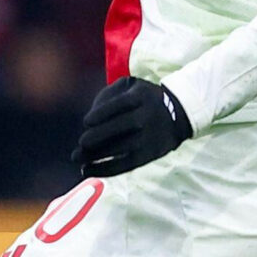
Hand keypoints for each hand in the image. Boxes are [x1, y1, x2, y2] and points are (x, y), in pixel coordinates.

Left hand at [73, 77, 192, 176]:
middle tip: (81, 144)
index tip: (86, 122)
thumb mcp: (131, 86)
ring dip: (96, 157)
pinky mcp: (150, 154)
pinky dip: (105, 169)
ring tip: (78, 160)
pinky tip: (89, 170)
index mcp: (141, 96)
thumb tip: (88, 119)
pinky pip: (126, 164)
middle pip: (119, 128)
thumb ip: (108, 94)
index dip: (100, 114)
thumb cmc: (144, 99)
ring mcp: (150, 137)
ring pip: (120, 148)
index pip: (118, 105)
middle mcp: (147, 116)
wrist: (179, 114)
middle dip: (96, 138)